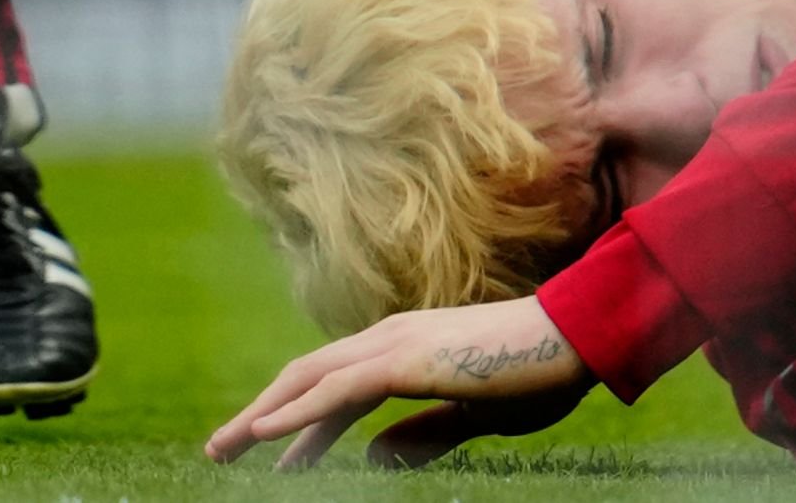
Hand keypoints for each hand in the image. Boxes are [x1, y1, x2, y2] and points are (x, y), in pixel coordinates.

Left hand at [205, 296, 590, 468]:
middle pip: (308, 375)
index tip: (276, 457)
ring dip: (262, 414)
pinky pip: (337, 389)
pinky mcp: (406, 360)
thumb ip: (426, 433)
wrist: (575, 337)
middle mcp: (391, 336)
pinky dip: (297, 411)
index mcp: (407, 347)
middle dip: (261, 413)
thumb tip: (377, 459)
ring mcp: (396, 343)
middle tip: (221, 451)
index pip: (337, 387)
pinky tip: (266, 433)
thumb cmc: (537, 372)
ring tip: (224, 448)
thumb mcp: (474, 415)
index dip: (301, 423)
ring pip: (310, 379)